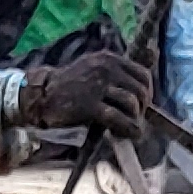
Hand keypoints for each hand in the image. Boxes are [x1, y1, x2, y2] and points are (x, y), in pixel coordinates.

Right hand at [15, 48, 154, 137]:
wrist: (44, 94)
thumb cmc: (70, 84)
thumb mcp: (94, 67)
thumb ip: (115, 73)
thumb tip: (141, 90)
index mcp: (109, 59)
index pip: (143, 74)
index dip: (148, 92)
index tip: (144, 104)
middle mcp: (105, 69)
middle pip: (140, 90)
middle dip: (143, 108)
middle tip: (136, 118)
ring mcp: (97, 86)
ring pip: (131, 103)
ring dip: (136, 119)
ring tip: (130, 126)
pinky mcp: (90, 105)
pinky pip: (118, 118)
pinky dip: (129, 129)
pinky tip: (131, 134)